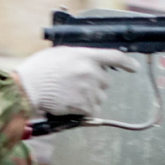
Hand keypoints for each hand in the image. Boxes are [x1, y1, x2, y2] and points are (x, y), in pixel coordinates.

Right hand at [14, 47, 139, 116]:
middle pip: (106, 82)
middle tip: (77, 85)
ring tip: (71, 95)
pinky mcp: (84, 105)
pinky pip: (92, 110)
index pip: (114, 57)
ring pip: (100, 98)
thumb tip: (90, 62)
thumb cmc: (41, 69)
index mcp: (86, 55)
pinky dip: (84, 110)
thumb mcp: (62, 53)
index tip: (134, 67)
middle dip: (96, 85)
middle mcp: (90, 71)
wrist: (29, 87)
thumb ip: (80, 56)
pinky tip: (71, 104)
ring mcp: (88, 89)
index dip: (127, 63)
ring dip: (90, 99)